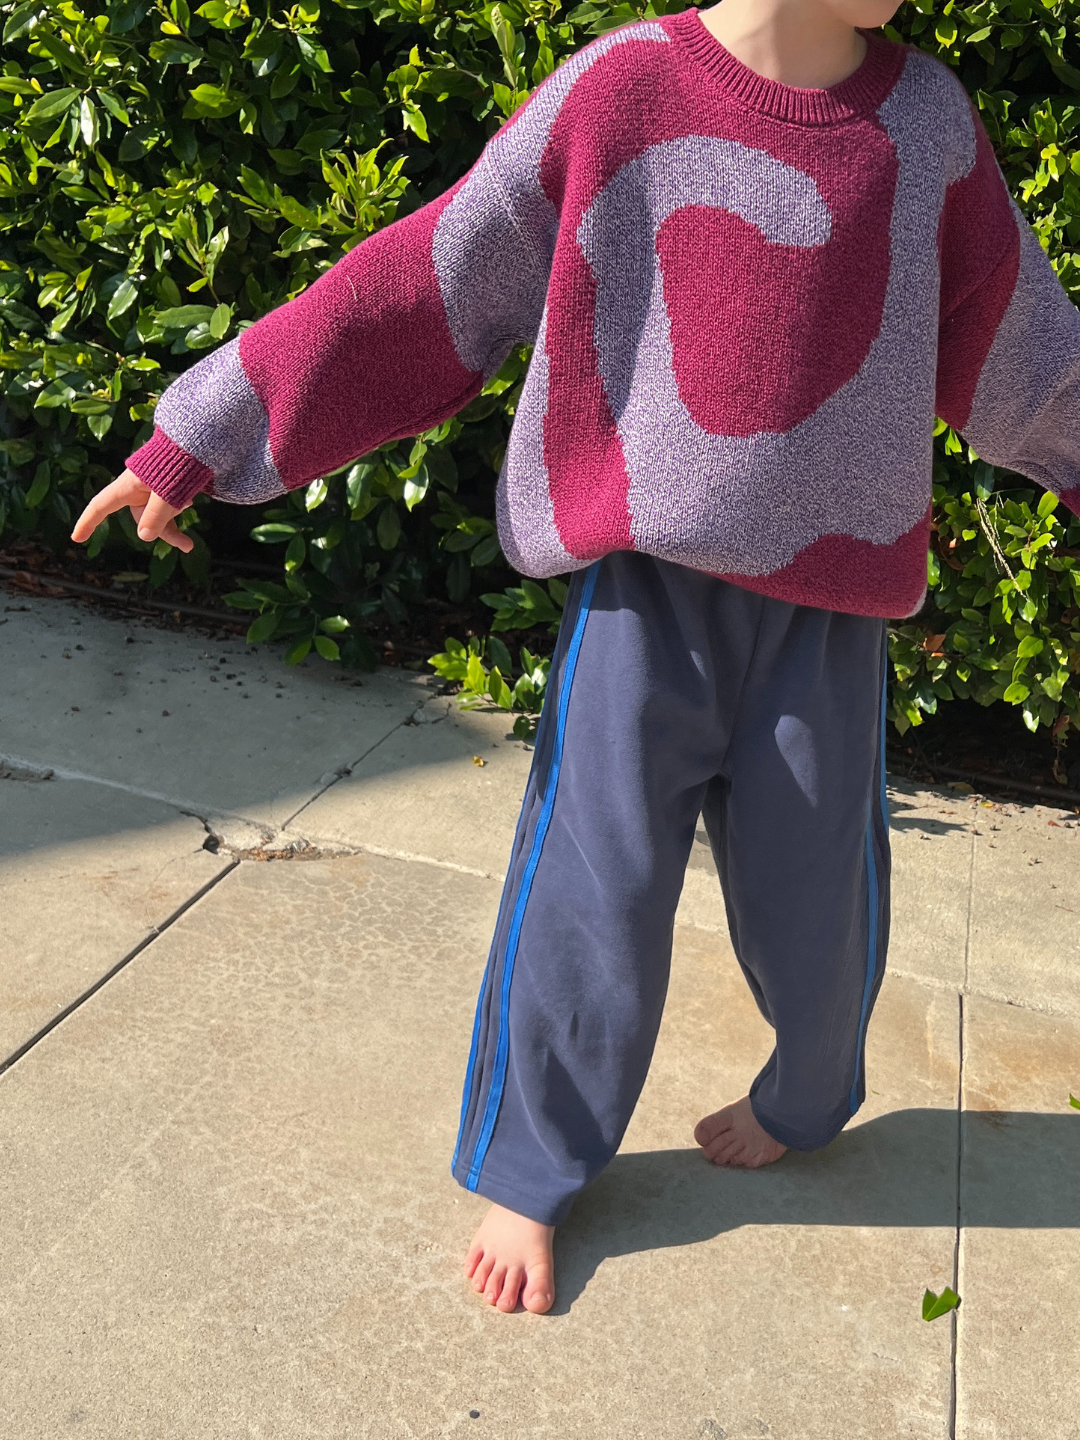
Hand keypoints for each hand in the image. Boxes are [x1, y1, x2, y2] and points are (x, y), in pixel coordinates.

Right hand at [71, 469, 192, 552]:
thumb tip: (144, 537)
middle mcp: (135, 488)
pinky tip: (190, 499)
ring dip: (174, 519)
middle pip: (142, 518)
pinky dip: (177, 509)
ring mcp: (149, 489)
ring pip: (158, 515)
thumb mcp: (166, 492)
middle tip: (187, 546)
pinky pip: (167, 507)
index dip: (88, 522)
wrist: (191, 440)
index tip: (77, 538)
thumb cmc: (175, 464)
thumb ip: (156, 515)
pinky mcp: (163, 487)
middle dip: (164, 531)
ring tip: (190, 502)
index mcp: (127, 485)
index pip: (100, 506)